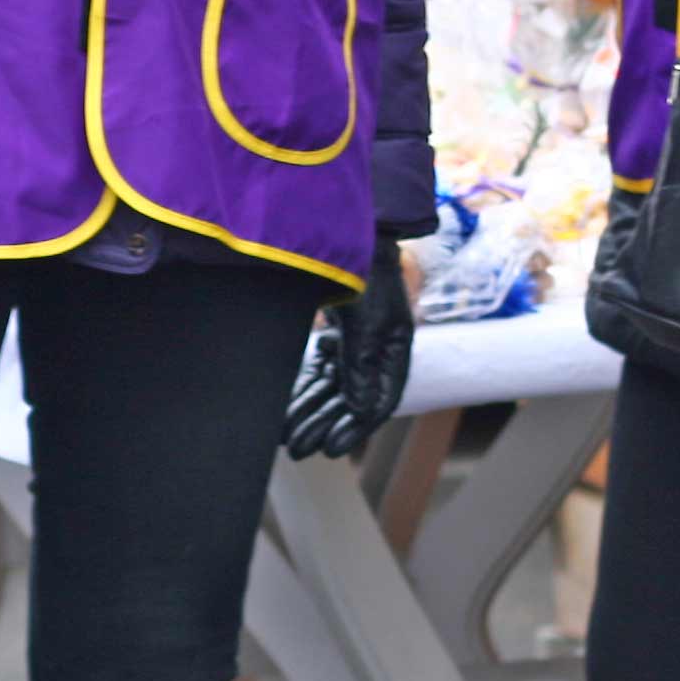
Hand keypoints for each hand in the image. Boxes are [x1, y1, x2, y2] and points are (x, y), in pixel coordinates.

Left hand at [283, 242, 416, 458]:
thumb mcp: (365, 322)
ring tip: (284, 436)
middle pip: (349, 399)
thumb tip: (361, 410)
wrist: (347, 230)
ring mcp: (355, 341)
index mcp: (395, 349)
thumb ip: (361, 366)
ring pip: (330, 387)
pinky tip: (284, 406)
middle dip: (322, 424)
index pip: (376, 401)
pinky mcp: (335, 332)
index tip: (329, 450)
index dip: (354, 429)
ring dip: (309, 410)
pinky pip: (318, 369)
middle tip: (296, 449)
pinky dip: (303, 388)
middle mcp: (377, 350)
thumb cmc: (363, 272)